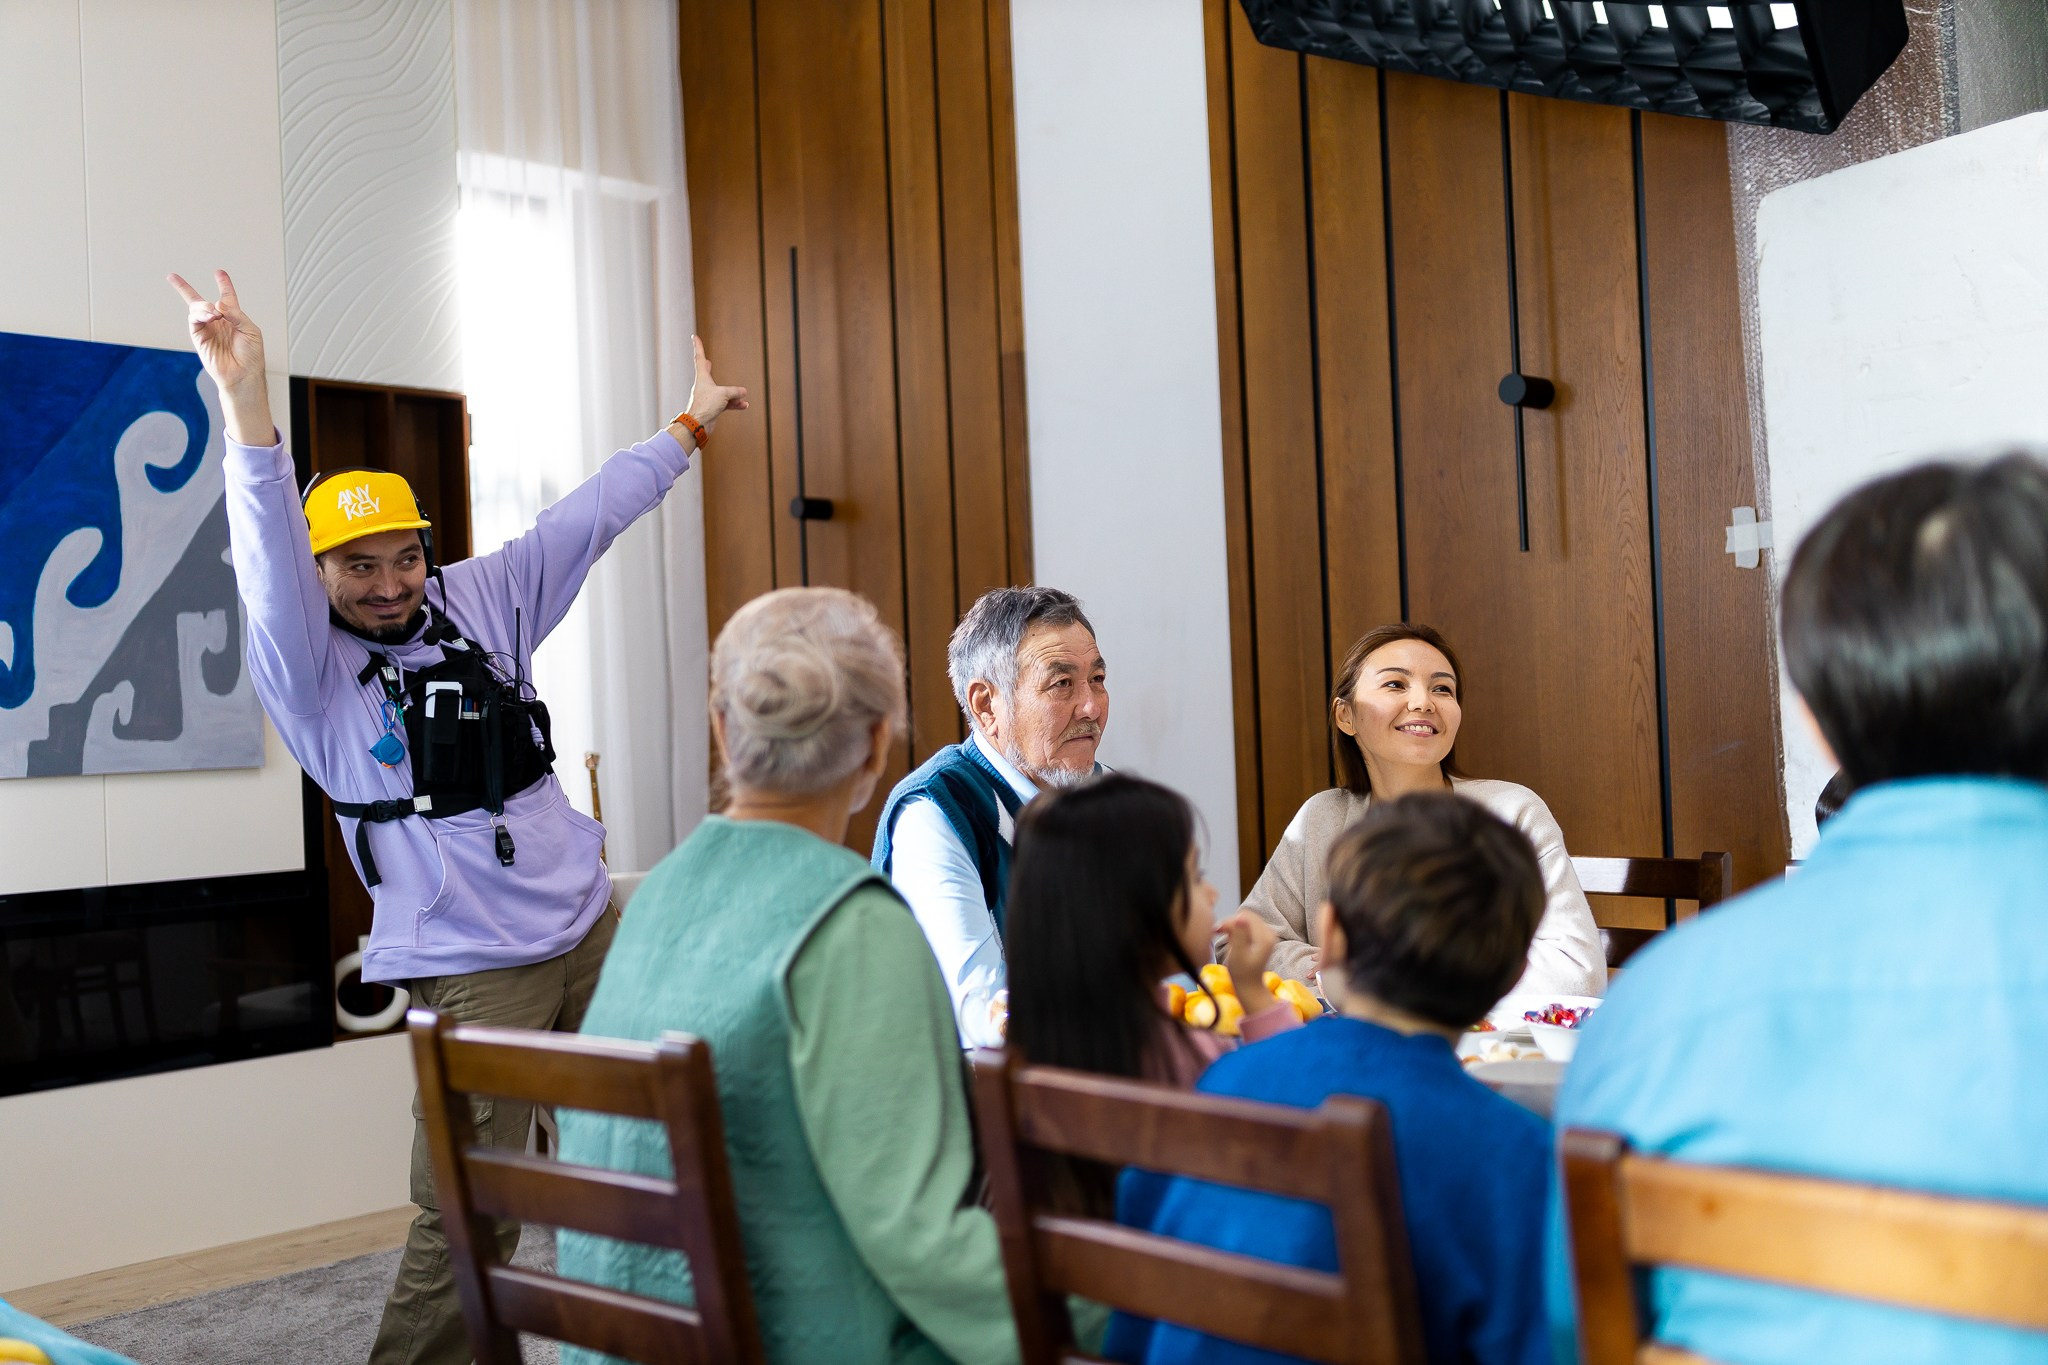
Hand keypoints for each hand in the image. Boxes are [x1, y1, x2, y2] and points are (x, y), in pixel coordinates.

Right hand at [168, 269, 273, 444]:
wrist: (243, 374)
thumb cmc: (251, 355)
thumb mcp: (251, 331)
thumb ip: (236, 314)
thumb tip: (219, 303)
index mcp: (234, 318)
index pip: (227, 297)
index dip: (223, 284)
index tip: (219, 272)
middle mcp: (218, 321)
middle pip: (199, 301)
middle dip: (184, 288)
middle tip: (174, 278)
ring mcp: (207, 329)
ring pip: (196, 309)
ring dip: (204, 307)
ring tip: (214, 313)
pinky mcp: (199, 337)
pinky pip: (194, 320)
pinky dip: (201, 314)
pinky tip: (211, 315)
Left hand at [683, 334, 748, 434]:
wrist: (698, 424)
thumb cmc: (705, 406)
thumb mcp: (724, 394)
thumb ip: (735, 391)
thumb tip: (743, 392)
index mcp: (702, 378)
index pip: (699, 358)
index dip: (698, 346)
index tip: (694, 336)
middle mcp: (703, 386)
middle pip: (706, 373)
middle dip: (707, 366)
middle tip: (706, 360)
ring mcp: (707, 397)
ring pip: (721, 392)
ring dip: (732, 394)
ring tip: (742, 395)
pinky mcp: (712, 408)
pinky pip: (725, 403)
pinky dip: (734, 404)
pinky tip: (743, 405)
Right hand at [1219, 912, 1279, 1013]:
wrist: (1249, 985)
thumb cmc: (1242, 973)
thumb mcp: (1237, 955)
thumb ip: (1239, 935)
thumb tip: (1240, 917)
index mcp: (1265, 938)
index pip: (1246, 917)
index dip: (1230, 921)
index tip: (1218, 930)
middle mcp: (1270, 933)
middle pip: (1247, 916)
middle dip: (1231, 922)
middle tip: (1218, 932)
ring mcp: (1267, 934)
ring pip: (1246, 919)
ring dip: (1233, 925)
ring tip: (1223, 935)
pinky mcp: (1262, 936)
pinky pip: (1247, 925)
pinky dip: (1237, 929)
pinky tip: (1230, 938)